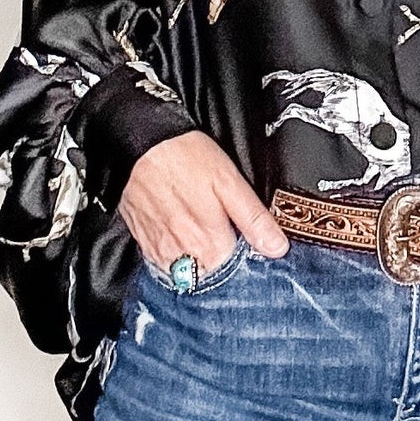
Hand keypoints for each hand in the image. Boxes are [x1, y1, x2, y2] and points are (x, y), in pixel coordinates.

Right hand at [117, 129, 290, 276]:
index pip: (237, 273)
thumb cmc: (186, 158)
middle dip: (223, 263)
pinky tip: (182, 232)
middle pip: (213, 276)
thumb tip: (277, 248)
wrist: (142, 144)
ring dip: (200, 262)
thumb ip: (254, 219)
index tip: (247, 243)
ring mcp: (162, 254)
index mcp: (211, 245)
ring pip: (189, 274)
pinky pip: (166, 264)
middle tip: (225, 232)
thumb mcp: (230, 182)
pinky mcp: (145, 245)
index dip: (247, 258)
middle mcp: (185, 257)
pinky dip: (177, 255)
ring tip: (202, 231)